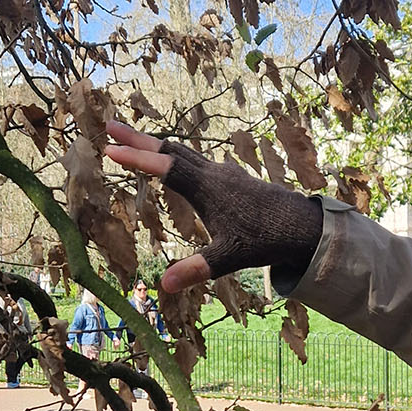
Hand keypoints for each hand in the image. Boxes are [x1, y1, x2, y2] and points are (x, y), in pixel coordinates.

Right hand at [106, 122, 323, 292]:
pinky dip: (177, 155)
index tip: (109, 149)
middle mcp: (214, 174)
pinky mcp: (232, 178)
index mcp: (208, 188)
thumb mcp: (228, 258)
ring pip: (185, 152)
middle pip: (170, 149)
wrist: (302, 226)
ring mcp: (224, 174)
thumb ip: (196, 269)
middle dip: (139, 138)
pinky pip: (197, 160)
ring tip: (133, 139)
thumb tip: (164, 285)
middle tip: (109, 125)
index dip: (137, 159)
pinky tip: (174, 162)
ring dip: (157, 144)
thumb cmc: (265, 240)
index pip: (165, 168)